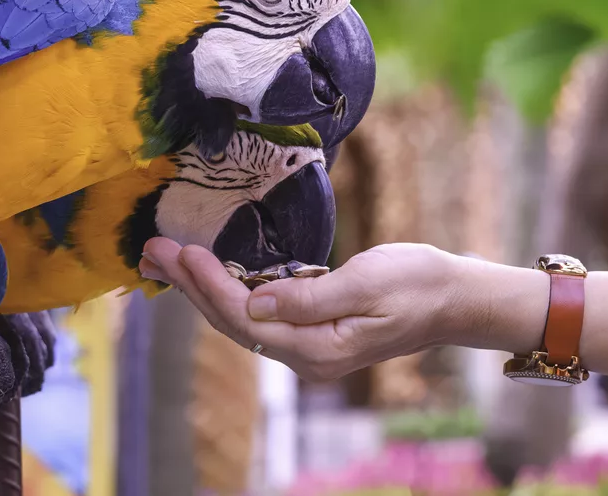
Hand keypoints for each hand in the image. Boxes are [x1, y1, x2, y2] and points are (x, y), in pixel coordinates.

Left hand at [138, 240, 548, 381]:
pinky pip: (261, 315)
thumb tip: (257, 302)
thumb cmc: (420, 282)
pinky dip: (231, 291)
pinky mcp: (314, 332)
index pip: (246, 318)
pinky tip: (212, 274)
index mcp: (319, 348)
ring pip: (242, 320)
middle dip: (192, 287)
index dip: (211, 285)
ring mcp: (310, 348)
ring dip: (205, 289)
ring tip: (168, 259)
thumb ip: (310, 295)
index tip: (182, 251)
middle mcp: (308, 357)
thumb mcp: (369, 280)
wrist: (456, 298)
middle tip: (151, 251)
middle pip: (234, 324)